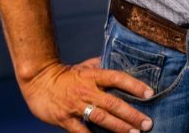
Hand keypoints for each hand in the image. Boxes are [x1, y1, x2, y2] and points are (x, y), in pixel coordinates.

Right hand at [19, 57, 154, 132]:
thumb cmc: (66, 75)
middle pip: (113, 103)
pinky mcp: (64, 119)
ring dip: (119, 127)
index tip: (150, 93)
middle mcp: (86, 90)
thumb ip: (103, 67)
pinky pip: (81, 131)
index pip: (117, 78)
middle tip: (147, 124)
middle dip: (132, 114)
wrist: (38, 81)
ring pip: (101, 118)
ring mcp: (75, 106)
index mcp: (93, 76)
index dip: (134, 85)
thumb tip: (123, 62)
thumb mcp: (85, 66)